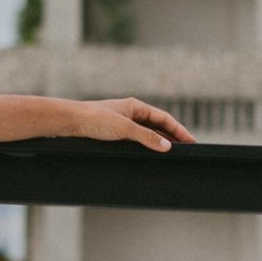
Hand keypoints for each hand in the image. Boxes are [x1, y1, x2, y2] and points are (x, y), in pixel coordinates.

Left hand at [66, 96, 194, 151]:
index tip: (191, 141)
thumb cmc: (94, 119)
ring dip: (159, 141)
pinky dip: (146, 145)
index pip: (164, 118)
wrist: (70, 121)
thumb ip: (147, 137)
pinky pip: (136, 138)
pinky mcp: (113, 131)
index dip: (179, 130)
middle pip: (157, 125)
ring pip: (147, 132)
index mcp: (135, 106)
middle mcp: (130, 112)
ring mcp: (122, 122)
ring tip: (172, 154)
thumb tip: (167, 146)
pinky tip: (149, 153)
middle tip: (186, 149)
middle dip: (172, 136)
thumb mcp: (125, 128)